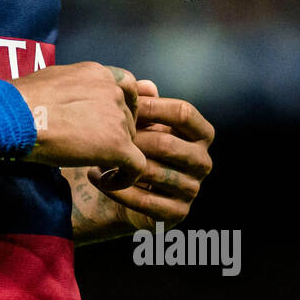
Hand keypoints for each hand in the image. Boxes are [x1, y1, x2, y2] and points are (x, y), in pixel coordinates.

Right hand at [14, 61, 146, 187]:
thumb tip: (66, 100)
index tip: (108, 121)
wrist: (13, 118)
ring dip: (115, 153)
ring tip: (93, 165)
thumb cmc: (18, 102)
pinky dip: (125, 177)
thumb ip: (72, 88)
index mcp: (97, 73)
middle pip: (129, 116)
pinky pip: (135, 166)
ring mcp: (117, 117)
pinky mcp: (117, 145)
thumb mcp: (51, 81)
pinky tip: (105, 181)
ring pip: (131, 140)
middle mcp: (112, 90)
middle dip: (116, 132)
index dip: (121, 106)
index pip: (126, 86)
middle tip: (95, 146)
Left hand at [85, 79, 213, 229]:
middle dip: (132, 139)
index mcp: (201, 134)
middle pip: (167, 144)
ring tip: (96, 157)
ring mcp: (192, 189)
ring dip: (122, 165)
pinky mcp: (177, 214)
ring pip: (154, 172)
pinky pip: (146, 201)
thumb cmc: (132, 146)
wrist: (122, 189)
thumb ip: (142, 102)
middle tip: (104, 136)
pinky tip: (96, 178)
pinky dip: (117, 189)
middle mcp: (203, 162)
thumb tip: (145, 85)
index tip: (124, 105)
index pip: (184, 113)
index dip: (153, 107)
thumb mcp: (139, 122)